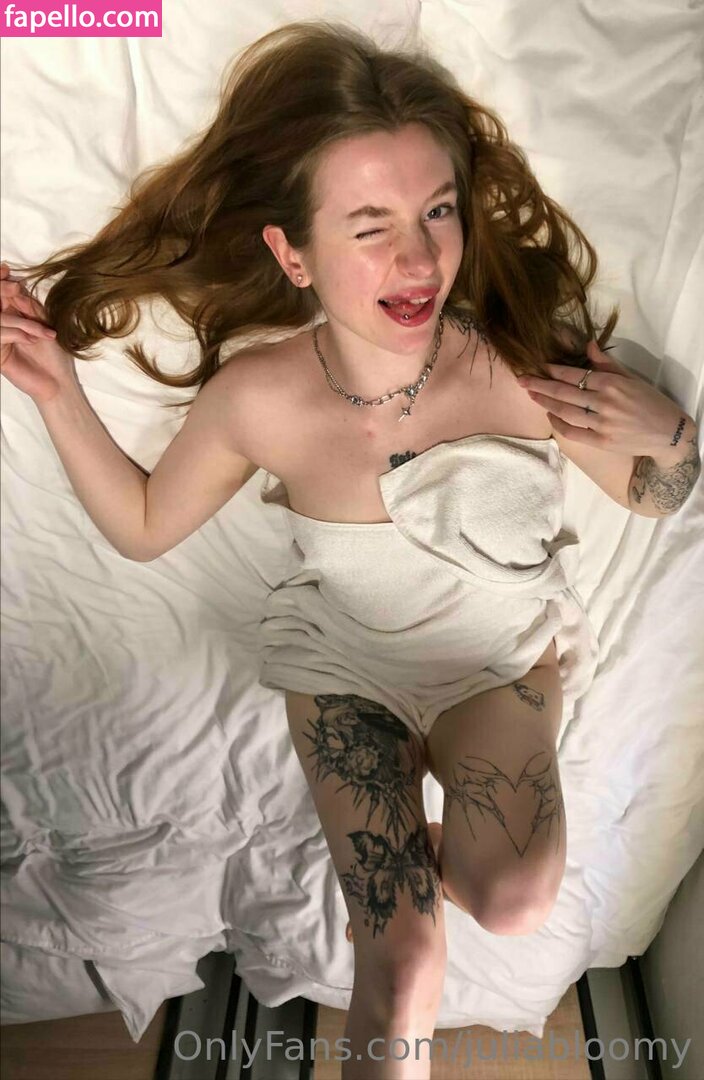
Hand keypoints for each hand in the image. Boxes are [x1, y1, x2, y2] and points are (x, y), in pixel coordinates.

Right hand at [1, 261, 75, 402]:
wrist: (59, 382)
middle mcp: (1, 325)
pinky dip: (17, 334)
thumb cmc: (54, 354)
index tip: (5, 270)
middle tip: (15, 289)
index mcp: (11, 314)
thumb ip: (28, 305)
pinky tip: (31, 341)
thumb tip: (14, 285)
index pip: (0, 293)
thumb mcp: (43, 322)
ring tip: (43, 334)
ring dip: (23, 323)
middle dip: (1, 291)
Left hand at [516, 339, 689, 456]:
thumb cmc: (649, 402)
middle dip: (539, 386)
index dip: (554, 371)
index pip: (575, 375)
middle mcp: (605, 403)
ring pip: (565, 412)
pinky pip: (573, 432)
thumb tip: (588, 345)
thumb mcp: (631, 378)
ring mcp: (602, 424)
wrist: (667, 432)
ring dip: (545, 403)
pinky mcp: (601, 442)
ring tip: (531, 396)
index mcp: (612, 384)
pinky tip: (550, 415)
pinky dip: (559, 424)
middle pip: (564, 393)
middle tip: (522, 380)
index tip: (539, 367)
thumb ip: (606, 364)